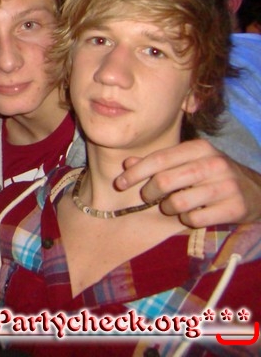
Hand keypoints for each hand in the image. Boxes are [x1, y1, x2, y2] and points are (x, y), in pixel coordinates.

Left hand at [115, 138, 260, 227]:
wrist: (254, 191)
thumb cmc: (210, 175)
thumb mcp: (186, 161)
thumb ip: (157, 161)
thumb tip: (127, 164)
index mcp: (199, 148)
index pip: (158, 159)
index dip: (135, 173)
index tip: (119, 183)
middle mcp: (214, 164)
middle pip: (164, 181)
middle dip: (149, 193)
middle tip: (149, 197)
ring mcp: (227, 186)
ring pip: (178, 203)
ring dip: (168, 208)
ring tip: (172, 205)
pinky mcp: (235, 207)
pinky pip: (195, 219)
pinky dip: (187, 219)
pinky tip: (192, 213)